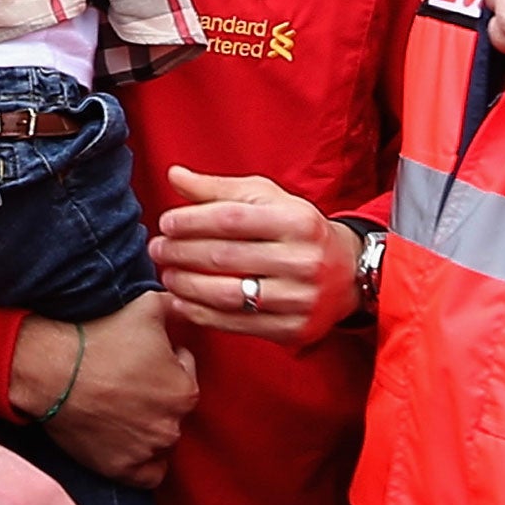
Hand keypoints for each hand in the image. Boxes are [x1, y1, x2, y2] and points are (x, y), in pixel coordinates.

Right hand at [10, 293, 194, 488]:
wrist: (51, 368)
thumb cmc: (98, 336)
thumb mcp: (147, 306)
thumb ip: (174, 306)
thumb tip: (182, 303)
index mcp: (185, 391)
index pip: (185, 371)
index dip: (165, 359)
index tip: (142, 355)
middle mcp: (171, 426)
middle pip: (172, 407)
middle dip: (157, 392)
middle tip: (128, 379)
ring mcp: (145, 451)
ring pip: (160, 439)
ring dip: (149, 424)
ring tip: (121, 405)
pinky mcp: (121, 470)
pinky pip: (147, 474)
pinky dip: (142, 459)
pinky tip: (127, 440)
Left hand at [152, 165, 362, 345]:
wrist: (348, 272)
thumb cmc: (297, 228)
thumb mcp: (267, 199)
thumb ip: (219, 189)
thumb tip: (174, 175)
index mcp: (296, 221)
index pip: (231, 219)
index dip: (192, 221)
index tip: (166, 223)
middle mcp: (301, 260)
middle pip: (225, 257)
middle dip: (181, 253)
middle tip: (157, 249)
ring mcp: (298, 298)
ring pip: (227, 294)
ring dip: (186, 286)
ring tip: (166, 274)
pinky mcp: (292, 328)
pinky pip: (236, 324)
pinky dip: (201, 314)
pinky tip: (182, 302)